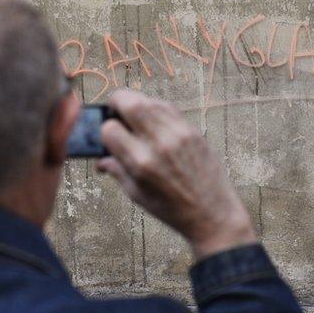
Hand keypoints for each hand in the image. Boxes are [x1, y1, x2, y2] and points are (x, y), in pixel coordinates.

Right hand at [97, 90, 255, 259]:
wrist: (212, 212)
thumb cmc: (172, 209)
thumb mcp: (137, 195)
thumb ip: (117, 171)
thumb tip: (101, 160)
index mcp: (141, 163)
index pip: (110, 129)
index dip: (105, 131)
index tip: (109, 138)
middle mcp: (159, 143)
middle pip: (129, 102)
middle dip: (116, 102)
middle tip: (114, 111)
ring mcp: (179, 133)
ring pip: (149, 100)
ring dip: (137, 103)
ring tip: (135, 118)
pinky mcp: (193, 130)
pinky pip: (168, 107)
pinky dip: (156, 109)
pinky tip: (154, 121)